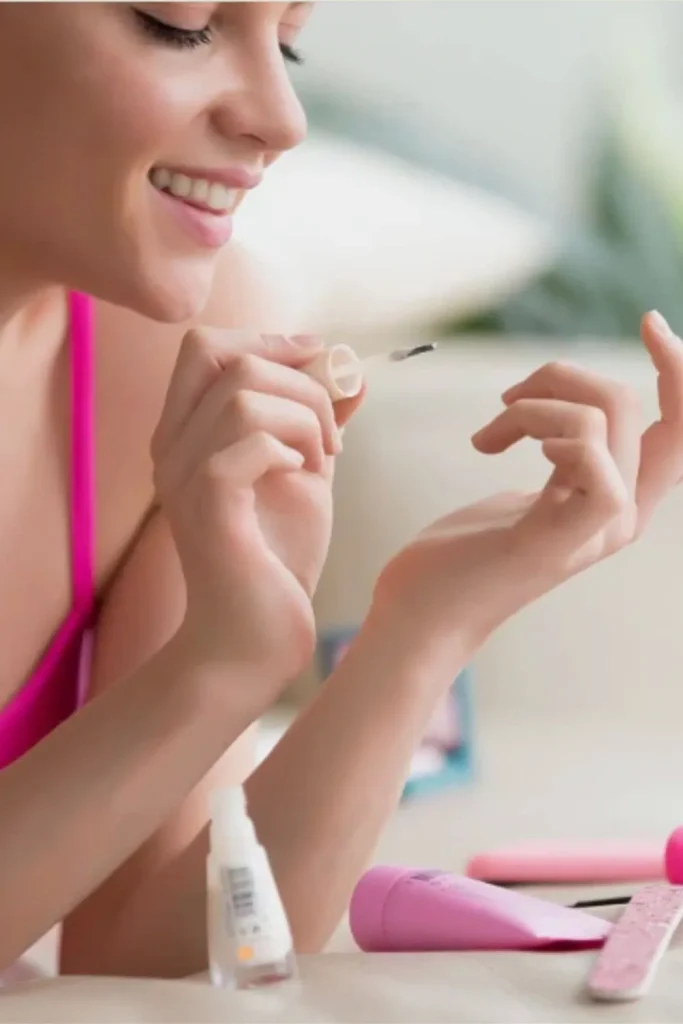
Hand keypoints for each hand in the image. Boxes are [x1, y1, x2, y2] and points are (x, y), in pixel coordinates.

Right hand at [151, 329, 362, 683]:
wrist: (255, 642)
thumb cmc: (277, 563)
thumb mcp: (305, 478)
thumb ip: (317, 425)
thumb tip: (350, 373)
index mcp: (186, 434)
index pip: (205, 345)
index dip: (269, 339)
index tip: (321, 361)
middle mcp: (171, 447)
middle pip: (224, 355)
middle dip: (299, 381)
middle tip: (331, 436)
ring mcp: (182, 476)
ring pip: (245, 395)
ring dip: (305, 420)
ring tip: (322, 463)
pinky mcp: (206, 506)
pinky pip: (249, 439)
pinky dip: (291, 448)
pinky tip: (303, 479)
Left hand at [375, 312, 682, 656]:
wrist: (418, 615)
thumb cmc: (459, 555)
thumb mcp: (526, 491)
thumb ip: (563, 456)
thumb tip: (569, 409)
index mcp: (614, 501)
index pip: (680, 431)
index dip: (681, 373)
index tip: (650, 322)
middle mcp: (619, 517)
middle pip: (639, 406)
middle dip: (565, 376)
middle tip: (507, 397)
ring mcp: (595, 533)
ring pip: (606, 417)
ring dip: (532, 403)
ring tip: (488, 434)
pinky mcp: (560, 540)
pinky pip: (593, 458)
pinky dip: (544, 429)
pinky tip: (495, 448)